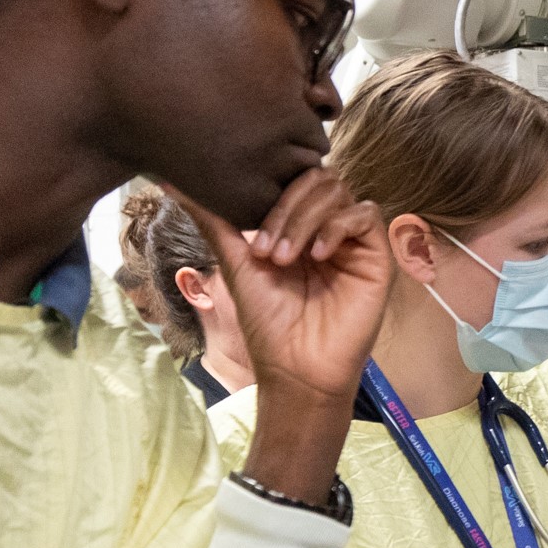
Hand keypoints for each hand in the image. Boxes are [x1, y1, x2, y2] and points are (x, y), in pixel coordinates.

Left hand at [193, 166, 389, 504]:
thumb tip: (170, 181)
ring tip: (285, 259)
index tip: (248, 227)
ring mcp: (353, 241)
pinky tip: (317, 256)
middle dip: (286, 207)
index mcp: (298, 226)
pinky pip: (365, 215)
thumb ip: (213, 220)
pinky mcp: (377, 257)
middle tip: (266, 250)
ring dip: (304, 220)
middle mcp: (328, 228)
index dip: (272, 189)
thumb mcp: (235, 263)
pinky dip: (336, 228)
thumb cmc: (268, 323)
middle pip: (318, 179)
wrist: (296, 368)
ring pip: (339, 192)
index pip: (293, 179)